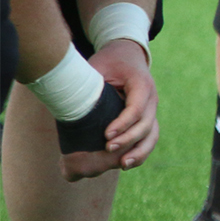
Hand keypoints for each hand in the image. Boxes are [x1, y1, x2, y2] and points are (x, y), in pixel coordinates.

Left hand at [60, 40, 156, 179]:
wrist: (127, 55)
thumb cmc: (109, 61)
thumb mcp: (97, 66)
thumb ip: (88, 83)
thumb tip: (66, 102)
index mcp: (141, 83)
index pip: (137, 107)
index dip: (123, 123)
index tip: (106, 135)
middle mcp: (151, 98)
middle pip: (146, 123)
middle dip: (128, 139)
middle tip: (107, 149)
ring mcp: (151, 109)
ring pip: (152, 133)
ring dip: (140, 150)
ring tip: (123, 164)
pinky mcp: (147, 118)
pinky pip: (149, 137)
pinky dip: (141, 151)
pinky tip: (126, 163)